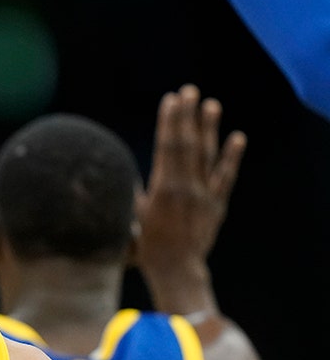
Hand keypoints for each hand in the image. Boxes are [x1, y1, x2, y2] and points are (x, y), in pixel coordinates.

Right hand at [135, 84, 246, 314]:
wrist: (176, 269)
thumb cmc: (146, 246)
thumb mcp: (131, 216)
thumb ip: (130, 191)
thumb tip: (121, 169)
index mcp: (163, 188)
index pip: (168, 146)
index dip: (170, 121)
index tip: (171, 100)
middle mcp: (187, 187)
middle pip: (188, 144)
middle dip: (188, 116)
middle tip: (189, 91)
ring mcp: (204, 195)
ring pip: (208, 155)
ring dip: (210, 128)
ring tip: (211, 104)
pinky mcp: (217, 205)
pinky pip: (226, 177)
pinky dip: (232, 157)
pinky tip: (237, 138)